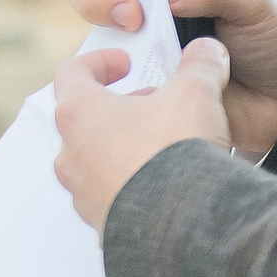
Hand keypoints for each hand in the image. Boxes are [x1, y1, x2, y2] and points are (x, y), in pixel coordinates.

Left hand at [53, 38, 232, 228]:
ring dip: (126, 148)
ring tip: (166, 147)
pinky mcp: (102, 226)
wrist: (185, 227)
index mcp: (78, 114)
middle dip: (121, 108)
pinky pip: (114, 198)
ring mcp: (83, 194)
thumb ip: (199, 66)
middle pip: (85, 120)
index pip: (71, 74)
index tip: (126, 63)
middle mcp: (69, 155)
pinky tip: (169, 187)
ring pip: (97, 161)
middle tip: (157, 106)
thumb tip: (207, 49)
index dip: (99, 62)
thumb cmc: (176, 151)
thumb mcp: (195, 94)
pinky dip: (135, 186)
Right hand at [62, 0, 276, 157]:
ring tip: (137, 51)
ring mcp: (136, 42)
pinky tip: (139, 81)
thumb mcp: (250, 0)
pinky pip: (105, 77)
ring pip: (91, 29)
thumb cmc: (271, 38)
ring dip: (105, 34)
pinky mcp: (136, 80)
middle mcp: (143, 1)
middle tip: (132, 17)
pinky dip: (112, 76)